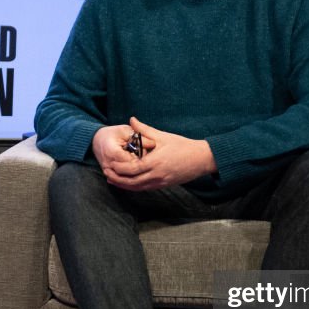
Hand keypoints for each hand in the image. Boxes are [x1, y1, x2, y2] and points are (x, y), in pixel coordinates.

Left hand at [101, 116, 216, 190]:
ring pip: (137, 188)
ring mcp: (160, 182)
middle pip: (131, 182)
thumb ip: (144, 130)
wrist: (202, 159)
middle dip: (117, 179)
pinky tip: (127, 183)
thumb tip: (131, 120)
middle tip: (106, 173)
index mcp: (155, 162)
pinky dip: (134, 187)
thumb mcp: (163, 136)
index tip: (109, 164)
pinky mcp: (163, 185)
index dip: (118, 169)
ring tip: (112, 180)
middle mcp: (156, 175)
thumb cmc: (183, 146)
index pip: (131, 169)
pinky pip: (145, 188)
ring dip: (123, 185)